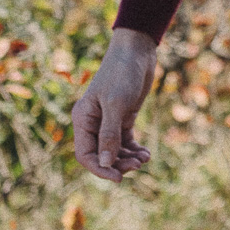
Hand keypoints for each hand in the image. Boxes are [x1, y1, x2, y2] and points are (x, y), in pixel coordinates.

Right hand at [71, 27, 158, 182]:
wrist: (137, 52)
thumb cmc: (122, 73)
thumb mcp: (116, 104)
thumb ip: (110, 134)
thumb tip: (106, 164)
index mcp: (83, 119)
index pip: (85, 154)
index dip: (100, 169)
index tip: (118, 178)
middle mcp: (93, 122)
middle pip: (102, 155)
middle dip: (118, 164)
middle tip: (138, 165)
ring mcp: (108, 121)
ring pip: (115, 151)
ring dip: (128, 158)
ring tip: (145, 158)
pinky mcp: (123, 118)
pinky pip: (125, 142)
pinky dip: (134, 149)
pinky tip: (146, 153)